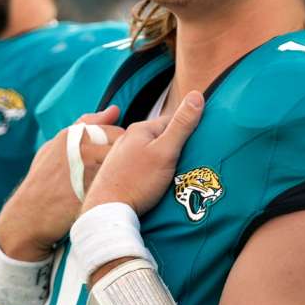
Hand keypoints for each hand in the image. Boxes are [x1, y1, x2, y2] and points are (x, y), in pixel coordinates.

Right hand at [0, 105, 122, 259]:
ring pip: (122, 166)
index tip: (115, 159)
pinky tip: (114, 198)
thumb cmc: (42, 183)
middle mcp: (81, 148)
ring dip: (125, 175)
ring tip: (118, 185)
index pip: (114, 132)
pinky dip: (120, 190)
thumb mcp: (55, 148)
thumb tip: (115, 109)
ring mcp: (89, 169)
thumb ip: (84, 126)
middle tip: (120, 174)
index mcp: (72, 135)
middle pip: (122, 148)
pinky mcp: (94, 190)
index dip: (118, 147)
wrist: (28, 217)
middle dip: (125, 159)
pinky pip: (118, 185)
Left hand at [82, 91, 204, 215]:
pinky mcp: (116, 172)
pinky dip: (149, 171)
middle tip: (186, 164)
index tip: (198, 144)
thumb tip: (196, 95)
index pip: (172, 122)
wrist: (107, 210)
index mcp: (140, 129)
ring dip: (161, 161)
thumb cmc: (138, 181)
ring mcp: (120, 155)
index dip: (187, 131)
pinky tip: (152, 184)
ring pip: (148, 152)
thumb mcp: (166, 151)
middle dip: (173, 147)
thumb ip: (182, 124)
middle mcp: (127, 138)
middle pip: (159, 137)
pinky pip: (139, 166)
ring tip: (171, 176)